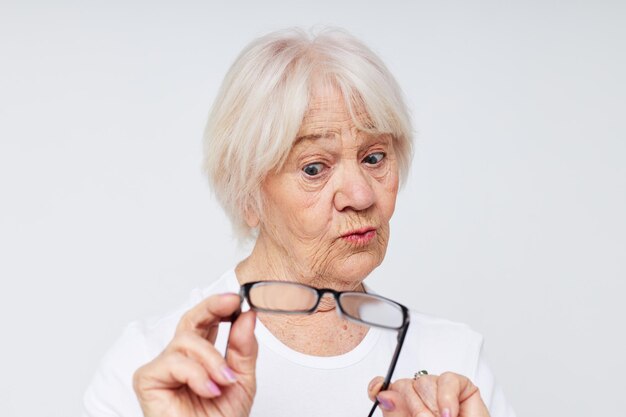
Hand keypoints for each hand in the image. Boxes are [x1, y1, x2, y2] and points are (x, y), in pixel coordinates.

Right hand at [133, 293, 257, 416]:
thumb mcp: (242, 381)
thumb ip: (244, 348)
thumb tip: (247, 316)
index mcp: (201, 357)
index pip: (207, 321)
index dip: (220, 306)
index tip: (238, 298)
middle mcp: (180, 359)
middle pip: (190, 319)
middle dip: (212, 308)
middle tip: (231, 303)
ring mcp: (162, 367)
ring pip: (186, 341)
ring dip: (211, 359)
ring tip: (224, 381)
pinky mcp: (147, 379)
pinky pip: (173, 361)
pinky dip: (196, 374)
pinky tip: (208, 390)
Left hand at [368, 372, 489, 416]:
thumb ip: (397, 416)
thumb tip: (384, 396)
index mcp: (404, 410)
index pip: (385, 389)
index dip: (378, 386)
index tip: (376, 391)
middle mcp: (419, 398)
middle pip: (402, 384)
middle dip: (413, 405)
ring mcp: (438, 391)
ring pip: (423, 381)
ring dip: (432, 406)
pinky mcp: (460, 387)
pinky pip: (447, 379)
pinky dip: (447, 397)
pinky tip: (449, 413)